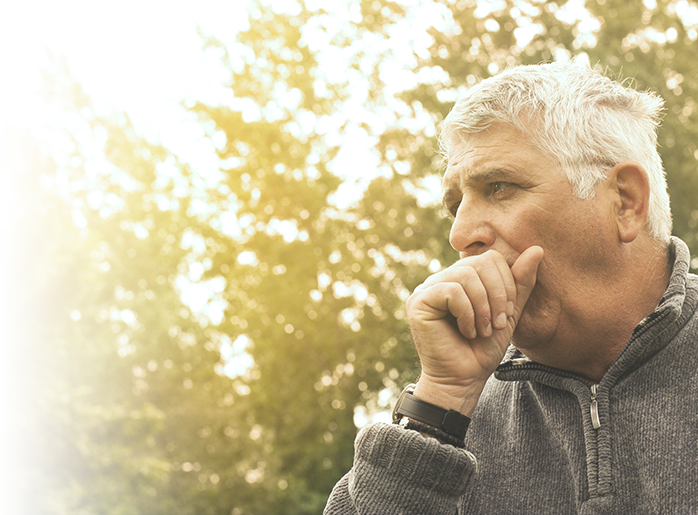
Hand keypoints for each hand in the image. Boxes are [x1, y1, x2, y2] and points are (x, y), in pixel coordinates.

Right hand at [406, 246, 543, 415]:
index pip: (490, 258)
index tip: (507, 315)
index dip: (506, 283)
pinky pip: (452, 290)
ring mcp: (427, 289)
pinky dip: (467, 313)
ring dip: (482, 307)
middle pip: (479, 263)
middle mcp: (442, 279)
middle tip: (498, 323)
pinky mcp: (418, 302)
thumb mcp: (508, 313)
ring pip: (465, 275)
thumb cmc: (482, 351)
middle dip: (497, 295)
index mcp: (461, 279)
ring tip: (482, 330)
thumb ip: (520, 283)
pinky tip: (467, 331)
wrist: (463, 380)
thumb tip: (537, 249)